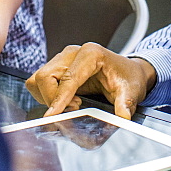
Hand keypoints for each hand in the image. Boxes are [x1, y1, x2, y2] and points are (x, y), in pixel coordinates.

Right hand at [25, 42, 155, 118]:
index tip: (53, 115)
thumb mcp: (131, 91)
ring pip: (39, 79)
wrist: (129, 72)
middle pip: (45, 76)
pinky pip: (40, 82)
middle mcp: (73, 52)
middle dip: (53, 99)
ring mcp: (63, 59)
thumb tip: (123, 117)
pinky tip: (66, 101)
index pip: (67, 78)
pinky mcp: (58, 67)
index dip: (58, 98)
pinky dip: (47, 95)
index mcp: (91, 53)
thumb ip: (125, 104)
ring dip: (48, 97)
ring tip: (72, 104)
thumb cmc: (129, 78)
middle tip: (74, 108)